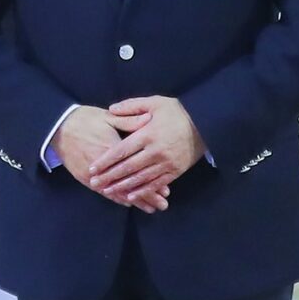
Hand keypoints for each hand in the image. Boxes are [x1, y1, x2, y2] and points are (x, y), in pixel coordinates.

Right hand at [55, 106, 166, 212]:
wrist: (58, 128)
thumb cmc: (85, 120)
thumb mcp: (109, 117)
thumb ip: (130, 121)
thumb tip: (150, 120)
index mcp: (113, 150)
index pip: (137, 169)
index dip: (152, 180)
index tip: (166, 188)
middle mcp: (105, 167)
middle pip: (130, 185)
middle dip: (148, 196)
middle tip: (163, 204)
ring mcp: (95, 175)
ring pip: (118, 192)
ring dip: (136, 200)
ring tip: (151, 208)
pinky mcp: (86, 179)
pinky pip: (104, 192)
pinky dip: (118, 198)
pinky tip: (129, 203)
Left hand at [89, 95, 204, 206]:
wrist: (205, 123)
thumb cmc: (178, 111)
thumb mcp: (155, 102)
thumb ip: (132, 106)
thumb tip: (110, 109)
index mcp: (148, 134)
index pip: (122, 150)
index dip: (106, 160)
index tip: (93, 167)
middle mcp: (155, 151)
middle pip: (128, 167)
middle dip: (110, 176)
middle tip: (95, 183)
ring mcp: (166, 163)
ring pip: (140, 178)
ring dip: (122, 186)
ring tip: (108, 191)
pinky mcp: (175, 171)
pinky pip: (156, 184)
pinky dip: (142, 191)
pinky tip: (131, 196)